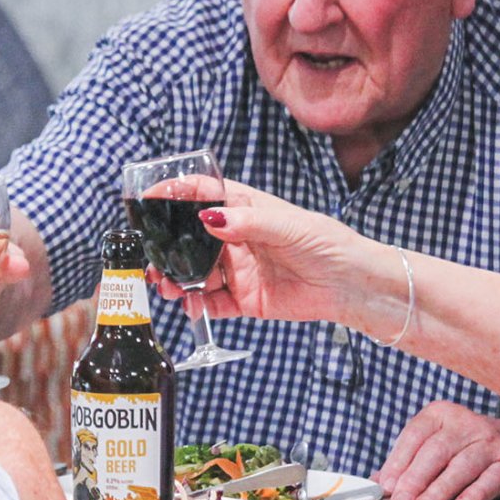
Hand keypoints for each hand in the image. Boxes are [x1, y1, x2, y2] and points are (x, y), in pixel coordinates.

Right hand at [145, 178, 374, 324]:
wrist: (352, 286)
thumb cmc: (328, 244)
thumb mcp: (288, 226)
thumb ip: (247, 223)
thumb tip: (208, 218)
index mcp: (246, 209)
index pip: (203, 195)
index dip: (175, 193)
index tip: (148, 198)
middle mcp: (237, 238)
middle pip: (190, 239)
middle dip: (167, 248)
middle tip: (151, 259)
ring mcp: (239, 270)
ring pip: (196, 273)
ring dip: (177, 279)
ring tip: (167, 286)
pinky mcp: (246, 299)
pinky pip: (213, 303)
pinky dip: (198, 305)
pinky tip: (191, 305)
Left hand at [378, 408, 499, 499]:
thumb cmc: (470, 448)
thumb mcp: (439, 445)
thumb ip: (409, 462)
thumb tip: (377, 483)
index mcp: (442, 414)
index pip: (415, 435)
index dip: (398, 462)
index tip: (386, 485)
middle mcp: (466, 424)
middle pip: (436, 451)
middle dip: (415, 478)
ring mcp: (490, 442)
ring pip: (461, 465)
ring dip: (440, 487)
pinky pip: (491, 479)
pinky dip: (476, 492)